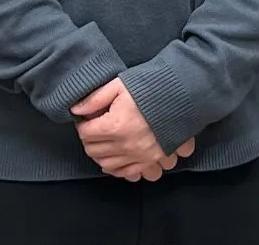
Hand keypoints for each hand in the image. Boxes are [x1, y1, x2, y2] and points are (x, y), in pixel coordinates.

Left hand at [71, 79, 194, 180]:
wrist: (183, 92)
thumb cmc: (151, 86)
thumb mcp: (120, 85)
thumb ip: (95, 98)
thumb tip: (75, 109)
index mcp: (115, 126)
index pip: (86, 133)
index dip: (83, 124)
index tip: (87, 118)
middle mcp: (126, 145)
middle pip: (95, 151)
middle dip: (91, 140)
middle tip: (95, 129)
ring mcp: (140, 155)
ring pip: (109, 166)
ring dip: (103, 156)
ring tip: (107, 143)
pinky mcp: (153, 159)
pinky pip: (130, 173)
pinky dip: (122, 170)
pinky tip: (121, 159)